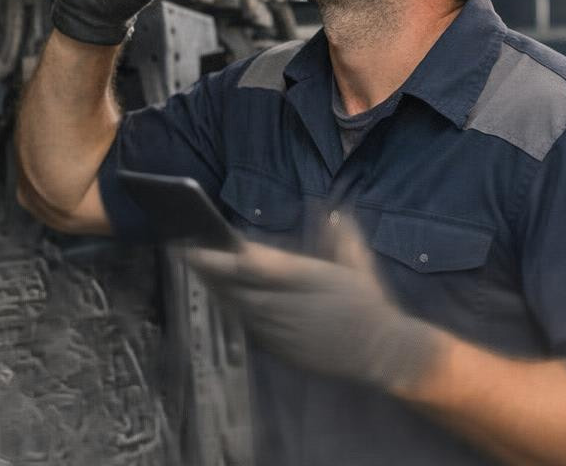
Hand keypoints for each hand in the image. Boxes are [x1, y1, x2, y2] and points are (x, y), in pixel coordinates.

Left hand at [186, 218, 442, 392]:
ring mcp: (281, 330)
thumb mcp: (357, 265)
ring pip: (235, 307)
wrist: (382, 353)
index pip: (251, 266)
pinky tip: (221, 294)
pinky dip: (231, 309)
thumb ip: (342, 237)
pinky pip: (246, 326)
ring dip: (214, 288)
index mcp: (306, 278)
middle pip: (234, 286)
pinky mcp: (279, 349)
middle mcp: (287, 304)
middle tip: (183, 249)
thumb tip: (333, 212)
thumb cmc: (368, 303)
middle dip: (207, 269)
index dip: (219, 257)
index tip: (194, 243)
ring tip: (197, 267)